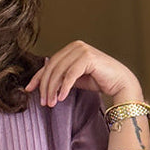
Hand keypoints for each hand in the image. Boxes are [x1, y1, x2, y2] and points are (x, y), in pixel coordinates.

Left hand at [25, 41, 141, 106]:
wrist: (120, 83)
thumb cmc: (99, 80)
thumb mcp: (74, 78)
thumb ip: (61, 76)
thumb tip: (42, 79)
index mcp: (71, 48)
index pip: (49, 63)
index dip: (37, 77)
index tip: (29, 90)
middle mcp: (76, 46)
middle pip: (52, 67)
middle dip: (45, 86)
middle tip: (44, 102)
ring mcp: (82, 50)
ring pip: (59, 71)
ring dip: (53, 89)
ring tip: (51, 103)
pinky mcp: (88, 58)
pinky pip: (70, 74)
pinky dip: (64, 87)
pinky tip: (61, 98)